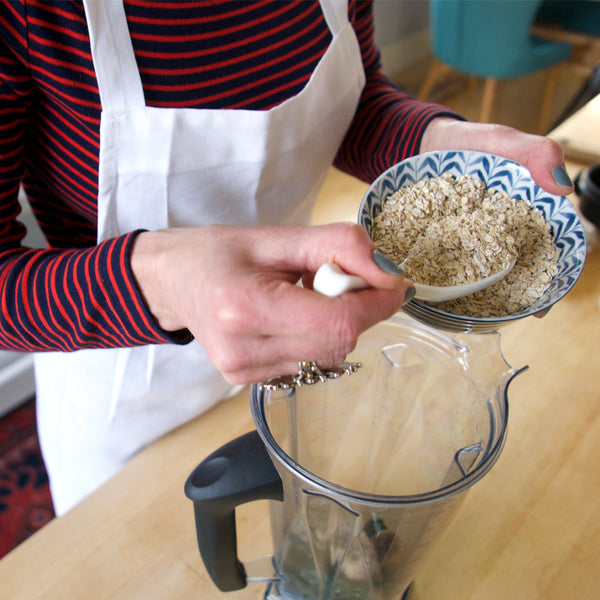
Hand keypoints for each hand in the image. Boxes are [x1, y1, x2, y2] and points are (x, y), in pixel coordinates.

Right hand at [130, 223, 412, 383]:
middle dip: (358, 310)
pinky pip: (310, 364)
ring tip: (308, 298)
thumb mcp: (277, 235)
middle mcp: (243, 351)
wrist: (173, 281)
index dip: (377, 304)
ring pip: (328, 357)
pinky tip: (294, 319)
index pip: (337, 322)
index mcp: (245, 307)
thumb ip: (337, 246)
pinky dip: (318, 339)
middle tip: (341, 280)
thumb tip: (389, 272)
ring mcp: (243, 373)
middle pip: (338, 342)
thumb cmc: (219, 252)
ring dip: (337, 325)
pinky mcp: (248, 382)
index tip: (392, 282)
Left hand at [422, 117, 567, 317]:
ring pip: (477, 278)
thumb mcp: (502, 141)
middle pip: (510, 273)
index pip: (541, 254)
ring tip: (471, 317)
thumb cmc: (467, 142)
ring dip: (477, 298)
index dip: (546, 282)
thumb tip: (562, 185)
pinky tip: (434, 298)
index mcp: (517, 217)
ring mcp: (464, 241)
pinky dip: (442, 285)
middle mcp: (492, 235)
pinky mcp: (436, 242)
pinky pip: (440, 268)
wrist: (420, 143)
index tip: (540, 306)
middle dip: (511, 298)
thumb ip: (535, 153)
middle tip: (505, 317)